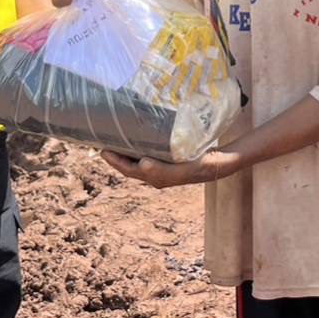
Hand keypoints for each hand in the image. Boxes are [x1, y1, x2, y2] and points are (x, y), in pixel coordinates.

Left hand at [99, 148, 237, 187]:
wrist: (216, 166)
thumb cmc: (199, 164)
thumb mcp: (180, 168)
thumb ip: (160, 170)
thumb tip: (142, 165)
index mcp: (156, 177)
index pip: (129, 170)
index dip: (115, 161)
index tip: (103, 150)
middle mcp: (155, 176)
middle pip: (129, 167)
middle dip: (116, 157)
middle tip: (102, 142)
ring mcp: (160, 171)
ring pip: (135, 163)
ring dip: (124, 154)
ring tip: (114, 140)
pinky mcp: (165, 164)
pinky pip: (144, 160)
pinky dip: (135, 152)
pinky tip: (134, 141)